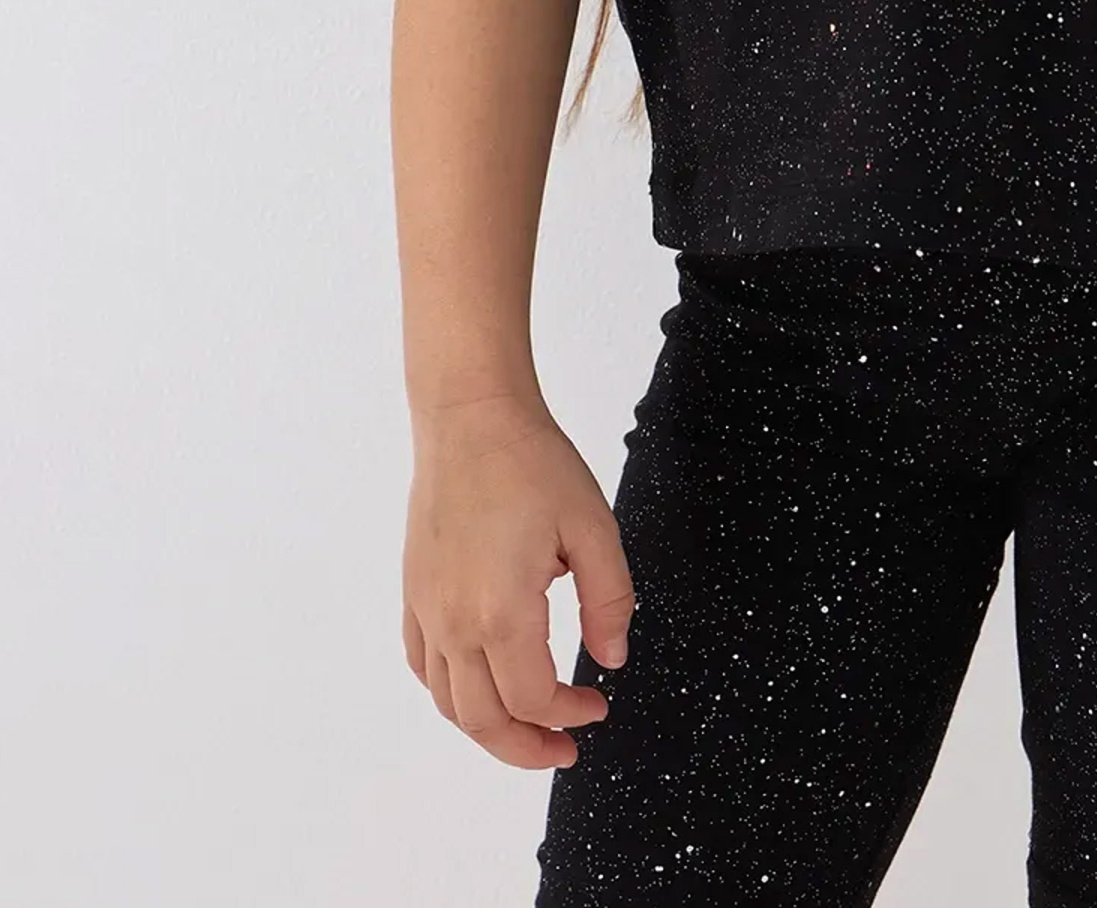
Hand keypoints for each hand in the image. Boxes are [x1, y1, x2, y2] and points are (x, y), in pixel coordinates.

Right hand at [401, 391, 636, 769]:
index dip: (570, 715)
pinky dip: (450, 693)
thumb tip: (611, 658)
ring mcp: (426, 609)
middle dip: (526, 748)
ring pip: (447, 702)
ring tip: (526, 730)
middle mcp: (454, 622)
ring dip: (487, 729)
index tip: (599, 705)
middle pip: (483, 720)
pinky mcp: (413, 591)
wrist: (471, 417)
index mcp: (502, 612)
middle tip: (563, 750)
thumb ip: (609, 600)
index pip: (534, 698)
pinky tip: (477, 687)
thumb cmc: (532, 463)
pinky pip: (423, 665)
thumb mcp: (594, 527)